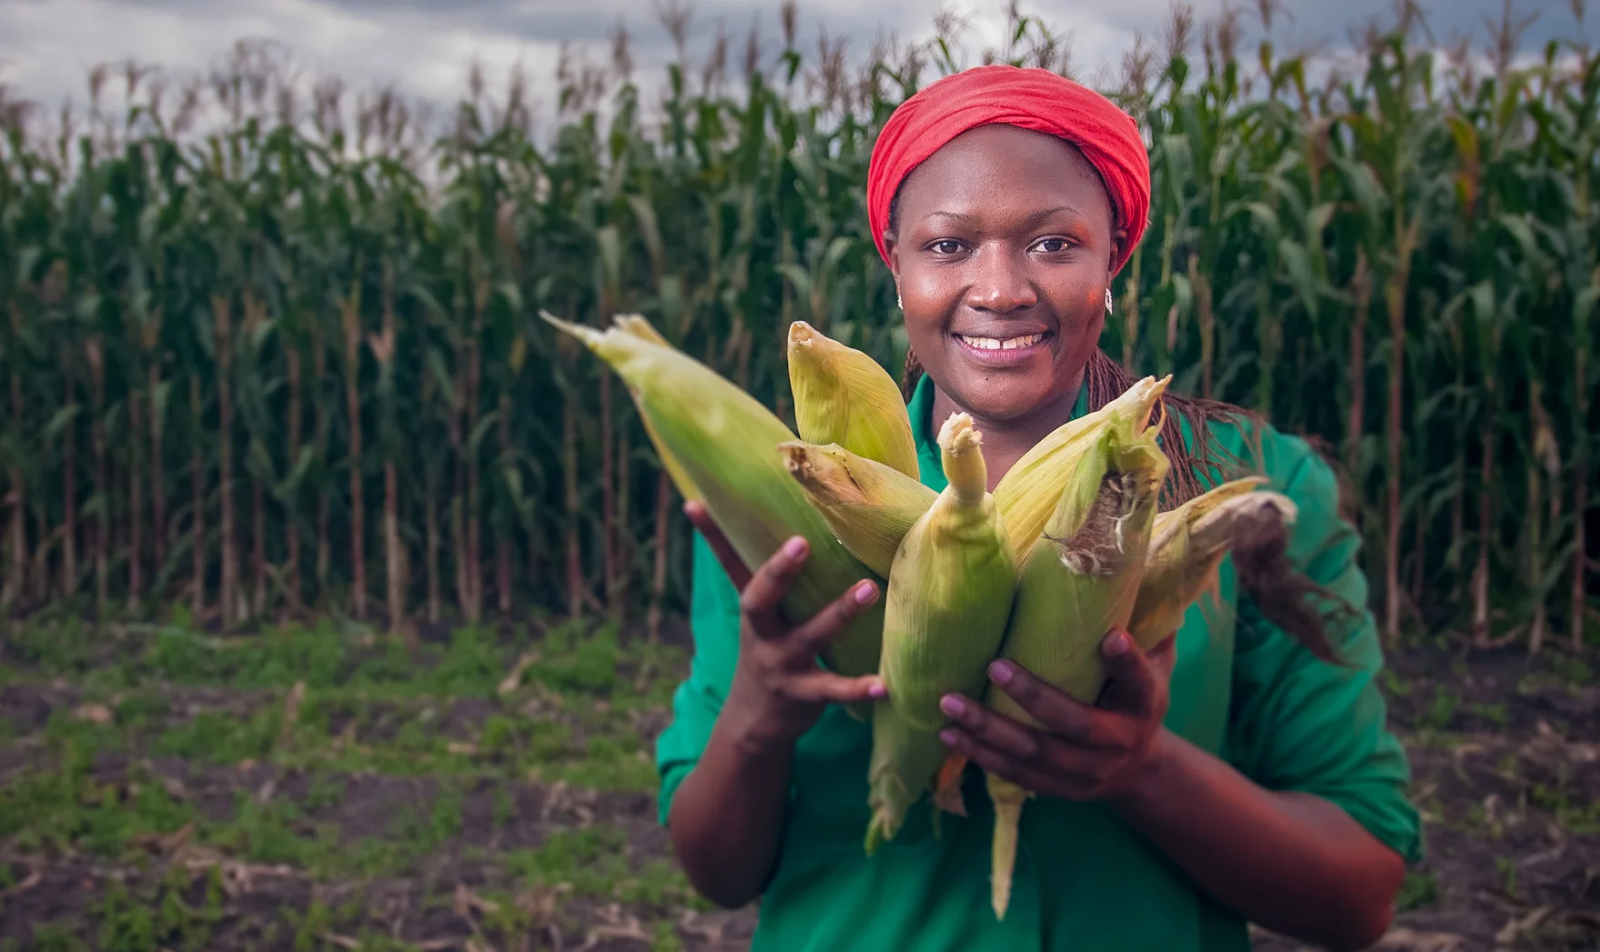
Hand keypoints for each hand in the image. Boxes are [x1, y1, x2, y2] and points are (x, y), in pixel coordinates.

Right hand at [685, 501, 885, 748]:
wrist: (754, 720)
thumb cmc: (768, 649)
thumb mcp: (760, 615)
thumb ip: (769, 575)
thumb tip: (772, 524)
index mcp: (753, 608)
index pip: (728, 564)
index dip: (711, 534)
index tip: (698, 503)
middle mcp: (761, 633)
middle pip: (760, 599)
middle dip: (778, 571)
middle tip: (802, 542)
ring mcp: (781, 664)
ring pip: (809, 636)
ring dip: (840, 612)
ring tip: (868, 589)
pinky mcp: (804, 694)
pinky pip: (833, 690)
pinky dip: (858, 688)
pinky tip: (884, 685)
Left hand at [935, 630, 1178, 803]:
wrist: (1140, 771)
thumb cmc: (1134, 699)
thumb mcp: (1154, 666)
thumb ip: (1144, 629)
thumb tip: (1131, 570)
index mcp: (1144, 703)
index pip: (1138, 680)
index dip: (1126, 661)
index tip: (1110, 636)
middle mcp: (1117, 741)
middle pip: (1074, 723)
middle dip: (1032, 697)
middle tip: (994, 666)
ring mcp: (1087, 772)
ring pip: (1035, 754)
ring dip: (988, 730)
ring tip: (949, 704)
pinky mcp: (1059, 789)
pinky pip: (1016, 774)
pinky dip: (981, 756)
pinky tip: (949, 735)